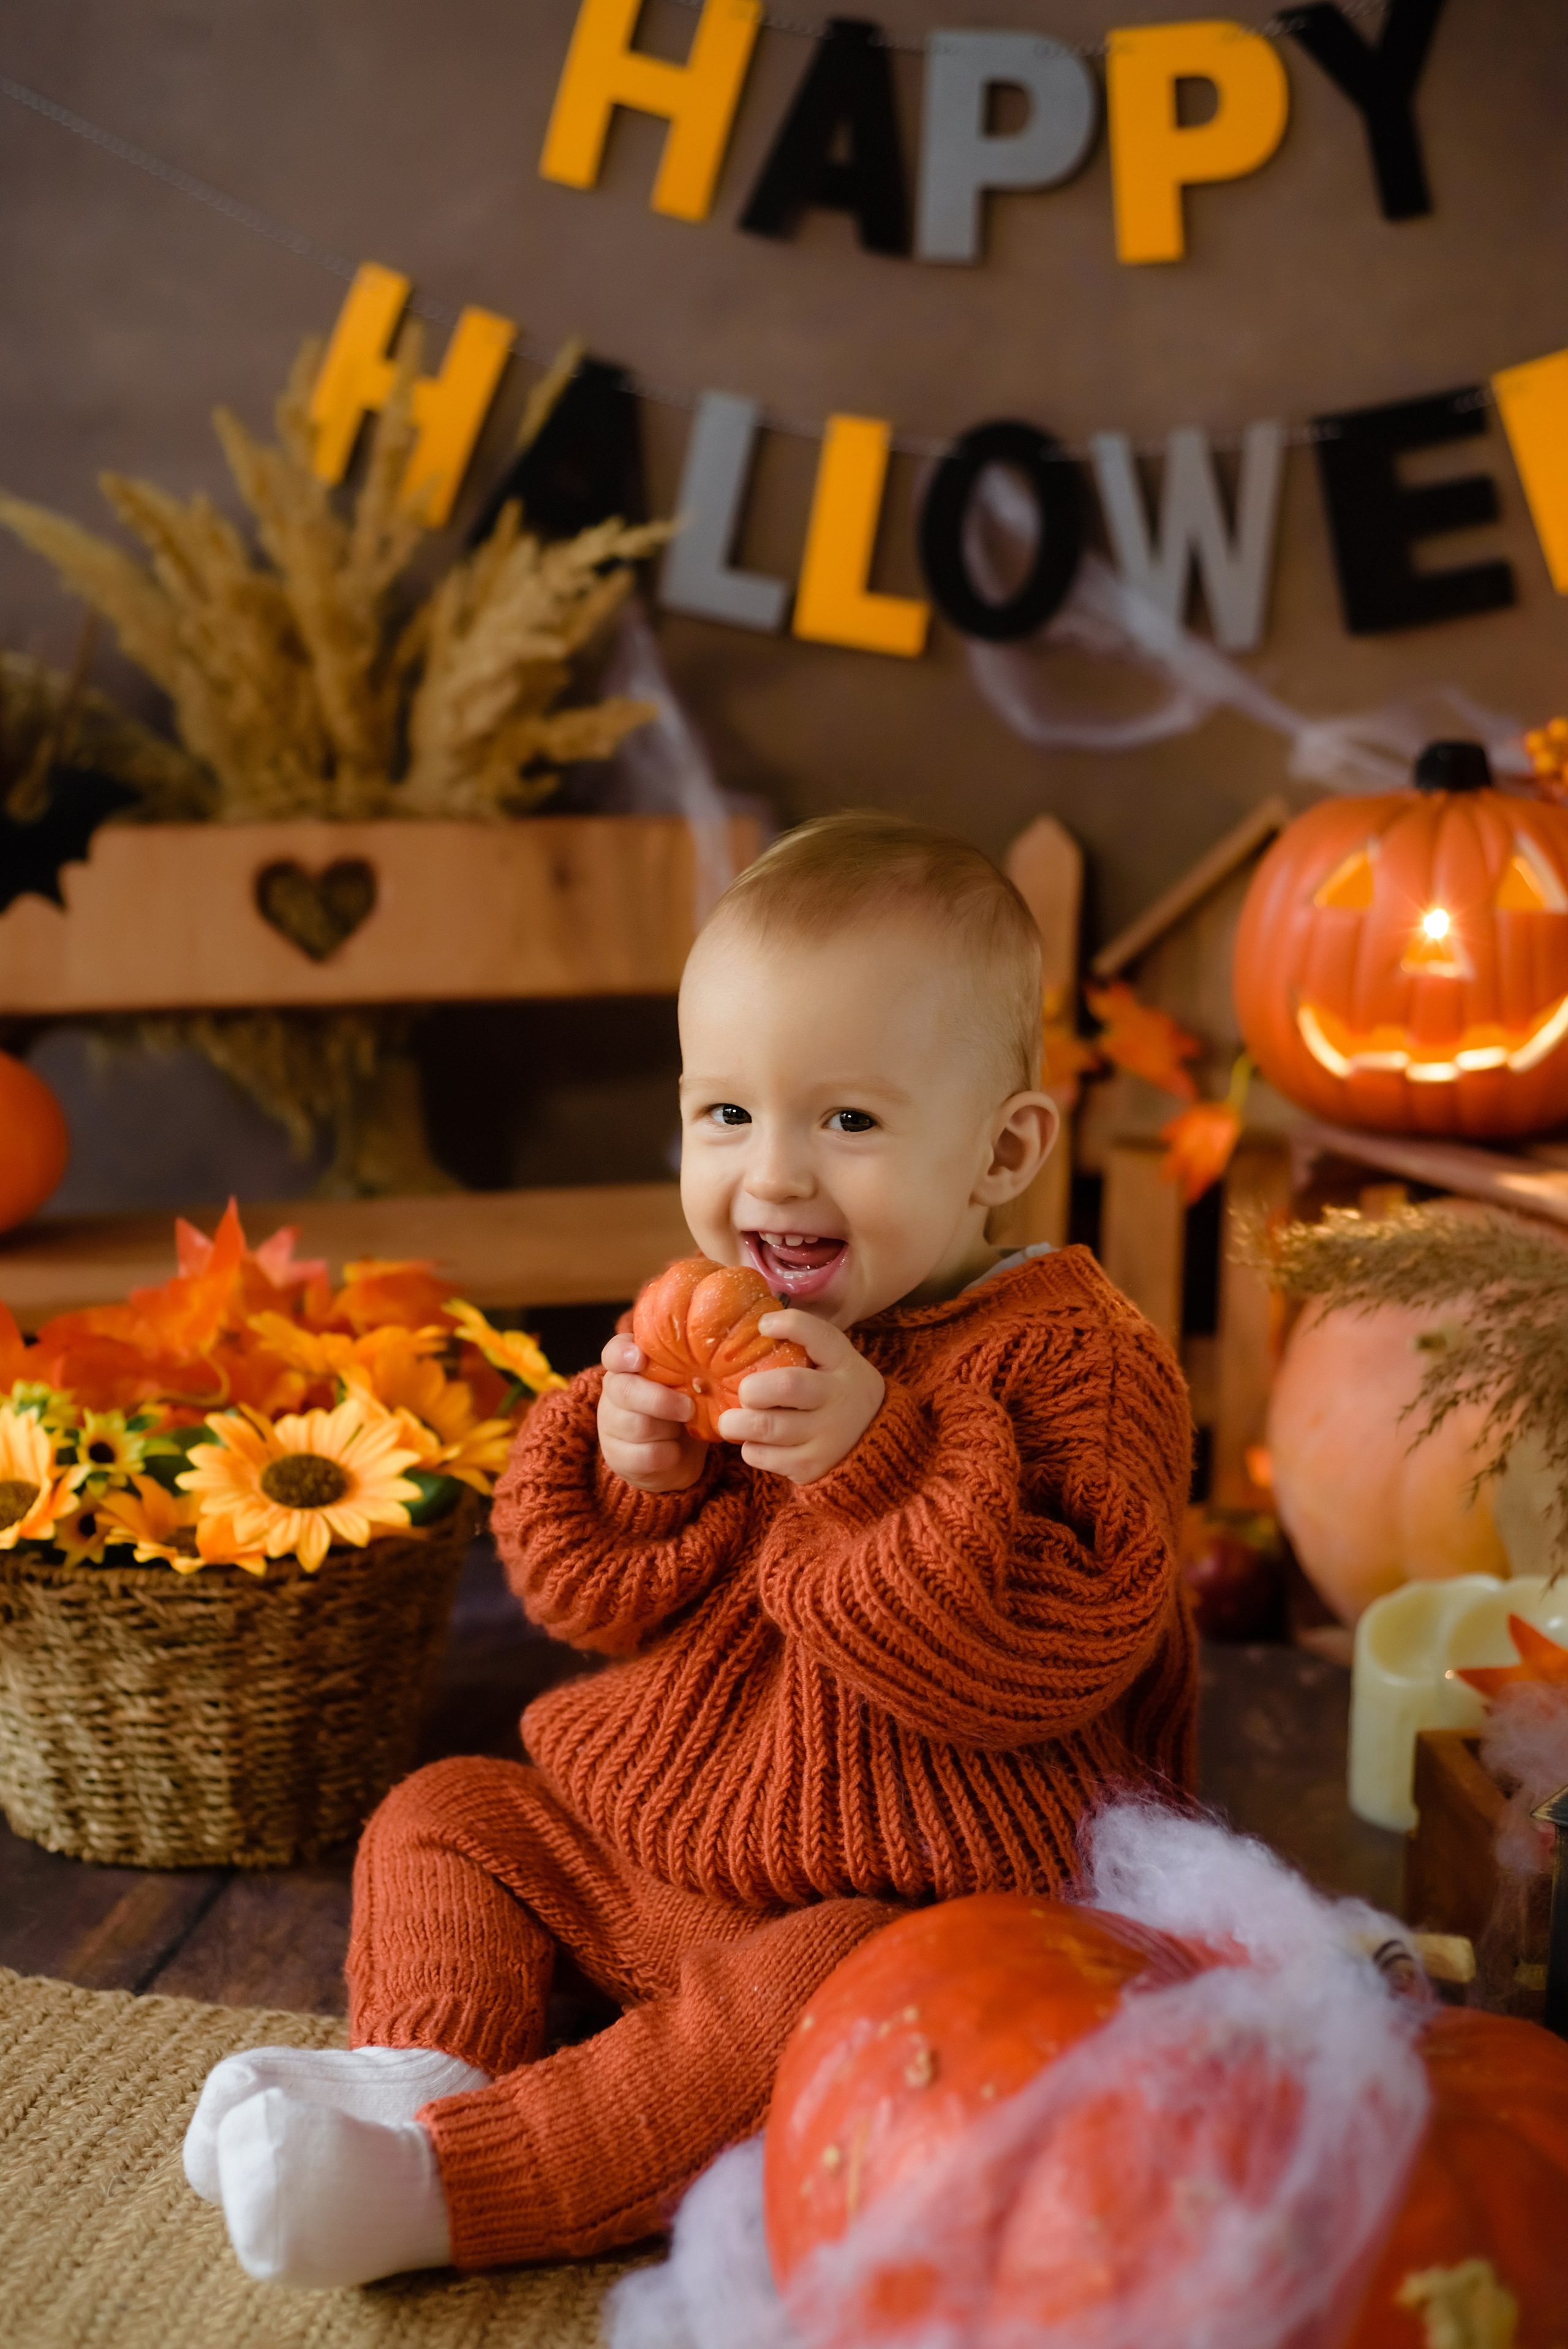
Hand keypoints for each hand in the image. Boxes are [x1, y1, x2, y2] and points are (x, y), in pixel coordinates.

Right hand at [597, 1335, 707, 1493]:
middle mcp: (614, 1393)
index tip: (640, 1358)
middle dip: (660, 1399)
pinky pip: (645, 1455)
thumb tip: (721, 1355)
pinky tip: (675, 1451)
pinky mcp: (618, 1457)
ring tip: (683, 1429)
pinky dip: (668, 1454)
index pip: (614, 1353)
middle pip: (625, 1391)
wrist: (675, 1456)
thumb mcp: (689, 1384)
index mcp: (629, 1367)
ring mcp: (611, 1426)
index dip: (623, 1354)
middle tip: (689, 1408)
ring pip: (637, 1426)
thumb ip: (693, 1367)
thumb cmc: (684, 1408)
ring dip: (669, 1430)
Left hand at [718, 1311, 884, 1484]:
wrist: (874, 1445)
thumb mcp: (834, 1362)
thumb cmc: (836, 1393)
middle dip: (751, 1389)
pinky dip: (749, 1447)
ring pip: (765, 1426)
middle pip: (785, 1386)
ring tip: (735, 1420)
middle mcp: (838, 1399)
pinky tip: (758, 1441)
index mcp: (844, 1364)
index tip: (765, 1325)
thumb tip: (757, 1321)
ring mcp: (826, 1438)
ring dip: (737, 1422)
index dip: (788, 1324)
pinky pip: (761, 1456)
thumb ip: (803, 1342)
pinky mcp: (811, 1467)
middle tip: (745, 1392)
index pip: (819, 1334)